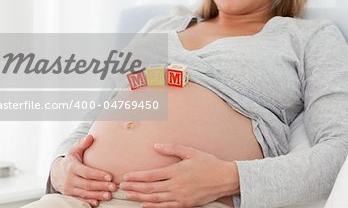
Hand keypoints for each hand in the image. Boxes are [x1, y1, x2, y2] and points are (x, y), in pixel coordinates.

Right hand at [50, 134, 116, 206]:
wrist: (57, 174)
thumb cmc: (71, 161)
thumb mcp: (74, 151)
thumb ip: (82, 144)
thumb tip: (90, 137)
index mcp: (72, 167)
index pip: (86, 172)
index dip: (98, 175)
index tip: (110, 177)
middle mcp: (70, 179)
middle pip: (87, 184)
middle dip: (101, 186)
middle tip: (113, 187)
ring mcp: (69, 189)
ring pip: (84, 193)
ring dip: (97, 195)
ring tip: (109, 196)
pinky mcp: (70, 196)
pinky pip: (79, 200)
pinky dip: (88, 202)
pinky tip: (97, 203)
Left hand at [118, 143, 239, 207]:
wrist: (225, 178)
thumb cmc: (208, 163)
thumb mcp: (191, 152)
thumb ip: (172, 148)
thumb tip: (156, 146)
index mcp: (176, 171)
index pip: (151, 175)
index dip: (137, 176)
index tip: (126, 177)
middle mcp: (176, 185)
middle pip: (150, 188)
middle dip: (134, 188)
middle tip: (121, 188)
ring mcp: (180, 196)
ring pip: (155, 199)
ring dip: (140, 197)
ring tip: (129, 196)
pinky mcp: (185, 204)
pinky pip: (166, 207)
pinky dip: (153, 207)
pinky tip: (144, 205)